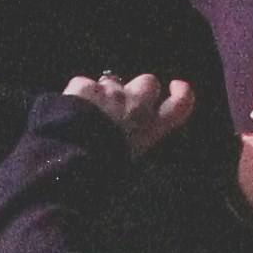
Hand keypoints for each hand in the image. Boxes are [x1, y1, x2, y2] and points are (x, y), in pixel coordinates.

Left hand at [61, 71, 197, 156]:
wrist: (70, 159)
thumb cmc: (102, 172)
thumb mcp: (128, 166)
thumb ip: (133, 145)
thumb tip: (129, 142)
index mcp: (150, 129)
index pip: (180, 105)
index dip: (182, 93)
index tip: (176, 86)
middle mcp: (136, 106)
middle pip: (149, 82)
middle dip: (139, 89)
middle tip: (126, 105)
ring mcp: (110, 94)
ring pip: (114, 81)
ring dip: (107, 92)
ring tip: (92, 111)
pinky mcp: (85, 87)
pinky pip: (85, 85)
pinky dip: (79, 95)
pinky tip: (70, 109)